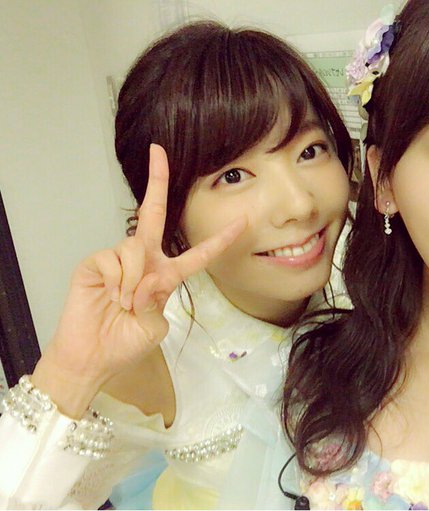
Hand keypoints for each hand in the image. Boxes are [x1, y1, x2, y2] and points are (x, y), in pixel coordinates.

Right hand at [32, 144, 245, 416]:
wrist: (92, 359)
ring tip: (125, 304)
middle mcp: (144, 260)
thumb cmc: (125, 344)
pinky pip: (116, 259)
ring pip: (136, 247)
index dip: (220, 240)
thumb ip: (159, 299)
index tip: (242, 222)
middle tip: (158, 151)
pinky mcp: (94, 262)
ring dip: (136, 279)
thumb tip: (149, 276)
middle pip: (153, 214)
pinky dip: (119, 281)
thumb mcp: (155, 325)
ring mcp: (118, 259)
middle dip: (157, 180)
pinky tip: (110, 296)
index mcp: (165, 275)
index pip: (198, 254)